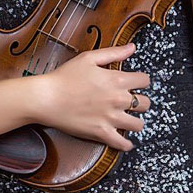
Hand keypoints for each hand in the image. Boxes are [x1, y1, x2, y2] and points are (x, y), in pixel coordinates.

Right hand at [33, 43, 149, 150]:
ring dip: (135, 122)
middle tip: (131, 102)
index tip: (136, 83)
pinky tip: (125, 142)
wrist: (46, 98)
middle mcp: (118, 100)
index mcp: (117, 80)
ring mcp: (111, 118)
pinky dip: (126, 144)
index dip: (141, 81)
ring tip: (128, 120)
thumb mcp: (89, 58)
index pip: (144, 81)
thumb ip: (114, 52)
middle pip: (146, 103)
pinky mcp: (101, 133)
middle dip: (140, 101)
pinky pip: (122, 144)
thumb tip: (132, 47)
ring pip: (138, 125)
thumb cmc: (65, 76)